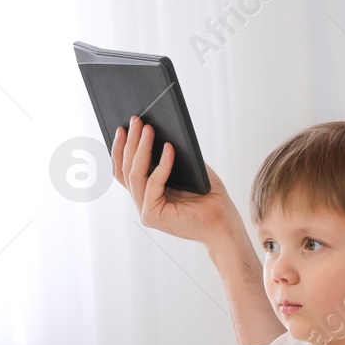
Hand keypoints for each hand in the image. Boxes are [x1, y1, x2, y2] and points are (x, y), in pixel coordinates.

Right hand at [113, 116, 243, 247]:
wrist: (224, 224)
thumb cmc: (210, 198)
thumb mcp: (189, 170)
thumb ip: (172, 156)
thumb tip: (162, 131)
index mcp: (147, 195)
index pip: (124, 170)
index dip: (120, 148)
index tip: (123, 127)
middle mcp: (142, 204)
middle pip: (126, 170)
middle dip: (130, 142)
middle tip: (135, 121)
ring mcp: (145, 211)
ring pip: (135, 175)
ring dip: (141, 149)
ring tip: (148, 129)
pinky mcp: (153, 215)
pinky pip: (152, 183)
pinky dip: (161, 164)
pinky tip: (169, 148)